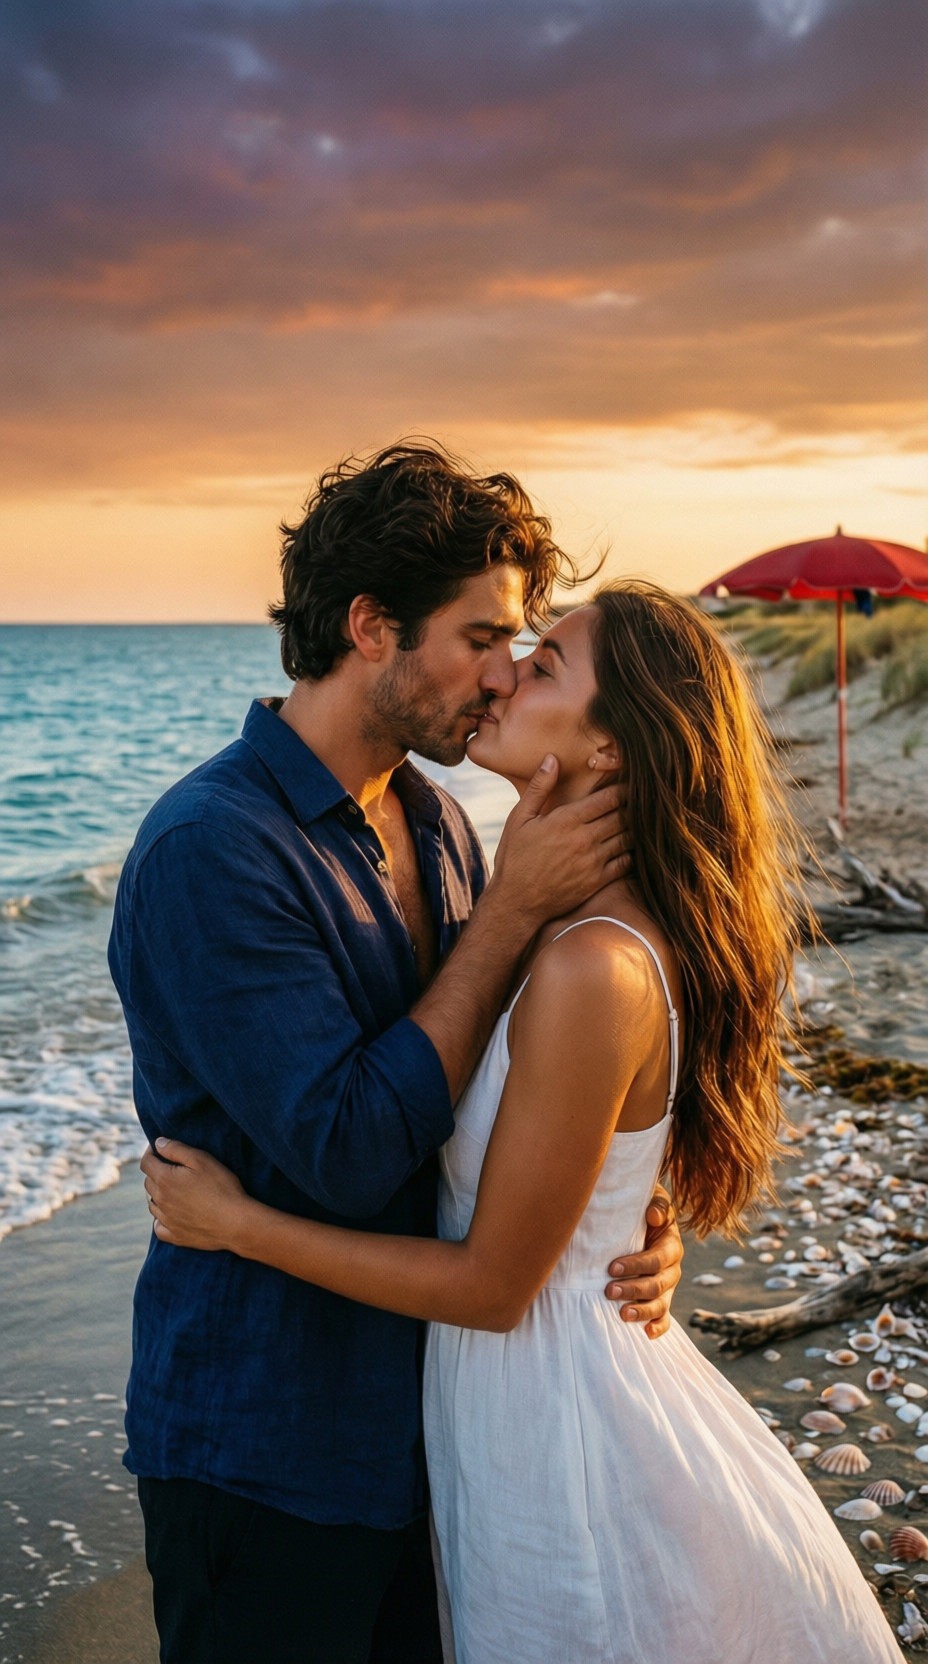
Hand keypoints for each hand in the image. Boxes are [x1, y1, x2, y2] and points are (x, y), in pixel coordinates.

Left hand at [140, 1138, 248, 1250]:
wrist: (235, 1222)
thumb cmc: (221, 1187)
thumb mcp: (201, 1159)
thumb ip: (176, 1149)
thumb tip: (158, 1143)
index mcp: (165, 1179)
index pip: (146, 1162)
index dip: (151, 1152)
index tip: (159, 1148)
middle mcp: (160, 1200)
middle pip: (148, 1182)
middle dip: (157, 1172)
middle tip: (173, 1168)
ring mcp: (166, 1220)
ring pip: (152, 1203)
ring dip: (159, 1194)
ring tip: (175, 1190)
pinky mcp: (175, 1236)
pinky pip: (158, 1226)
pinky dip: (161, 1218)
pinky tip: (171, 1214)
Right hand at [491, 756, 631, 928]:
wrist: (516, 902)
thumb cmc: (515, 858)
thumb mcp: (519, 818)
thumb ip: (540, 788)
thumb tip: (552, 758)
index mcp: (567, 820)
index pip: (609, 798)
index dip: (623, 789)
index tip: (628, 784)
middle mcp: (584, 839)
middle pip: (623, 816)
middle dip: (631, 806)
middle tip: (638, 800)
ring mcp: (593, 862)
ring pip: (628, 838)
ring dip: (634, 828)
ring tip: (637, 821)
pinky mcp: (598, 882)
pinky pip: (626, 862)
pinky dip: (631, 852)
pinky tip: (628, 847)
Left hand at [603, 1187, 681, 1338]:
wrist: (640, 1220)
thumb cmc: (642, 1209)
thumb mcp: (652, 1198)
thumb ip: (656, 1204)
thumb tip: (653, 1216)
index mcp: (671, 1245)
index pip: (657, 1259)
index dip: (636, 1265)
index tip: (612, 1267)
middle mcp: (672, 1269)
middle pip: (658, 1284)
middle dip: (633, 1289)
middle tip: (609, 1291)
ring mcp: (667, 1287)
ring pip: (660, 1304)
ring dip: (642, 1311)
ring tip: (622, 1314)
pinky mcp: (660, 1300)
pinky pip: (665, 1318)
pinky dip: (658, 1327)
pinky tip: (646, 1334)